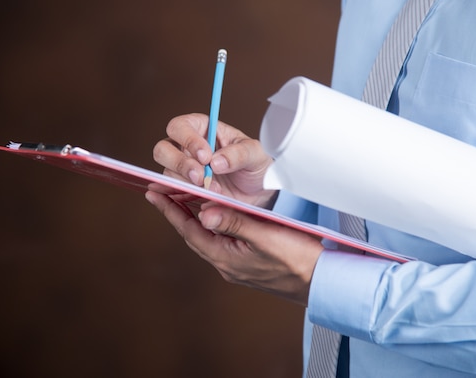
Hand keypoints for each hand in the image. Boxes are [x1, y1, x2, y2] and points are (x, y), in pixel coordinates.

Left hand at [145, 190, 323, 305]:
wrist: (321, 282)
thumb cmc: (298, 259)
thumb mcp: (266, 236)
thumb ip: (234, 223)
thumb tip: (203, 211)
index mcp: (225, 257)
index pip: (189, 230)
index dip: (170, 210)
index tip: (153, 193)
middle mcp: (226, 264)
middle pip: (193, 235)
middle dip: (176, 213)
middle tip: (162, 193)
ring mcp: (236, 267)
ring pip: (206, 239)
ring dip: (193, 220)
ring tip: (182, 201)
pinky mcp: (246, 266)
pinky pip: (220, 243)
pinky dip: (211, 228)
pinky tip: (215, 218)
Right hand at [153, 113, 276, 207]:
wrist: (260, 194)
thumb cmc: (255, 166)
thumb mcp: (256, 154)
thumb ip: (239, 153)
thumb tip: (217, 161)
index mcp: (203, 129)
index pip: (180, 127)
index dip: (188, 140)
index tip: (206, 157)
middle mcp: (187, 148)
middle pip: (163, 149)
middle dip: (180, 164)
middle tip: (202, 177)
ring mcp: (183, 171)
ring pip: (166, 173)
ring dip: (187, 183)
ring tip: (214, 190)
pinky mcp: (184, 191)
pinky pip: (172, 193)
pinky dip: (183, 197)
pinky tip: (199, 198)